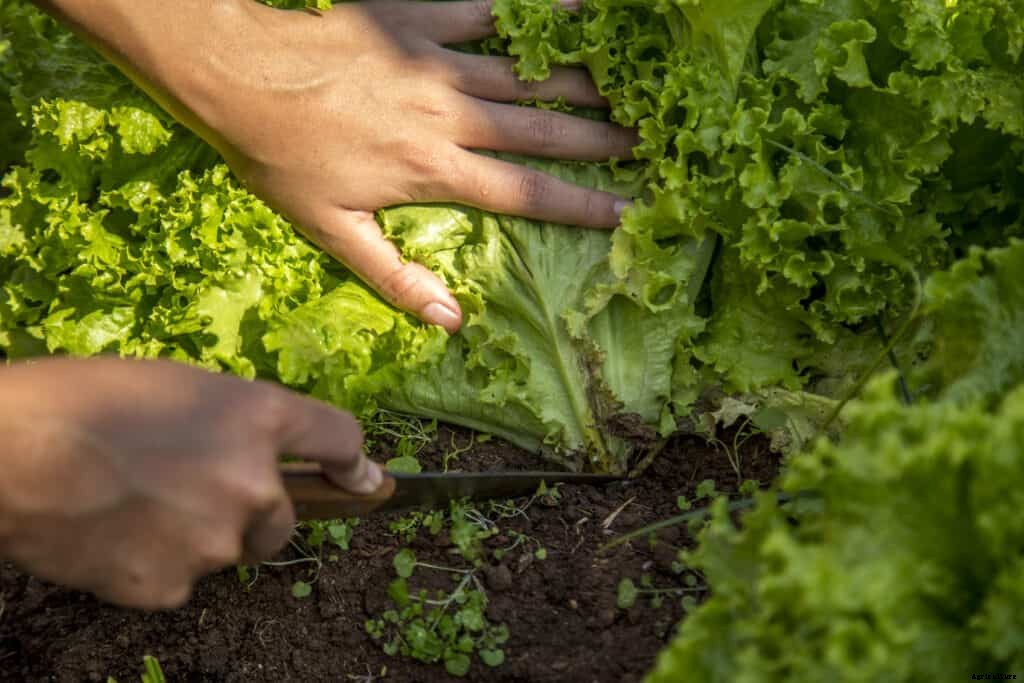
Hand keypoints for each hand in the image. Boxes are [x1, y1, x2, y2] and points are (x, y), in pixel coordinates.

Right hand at [0, 357, 378, 609]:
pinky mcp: (172, 587)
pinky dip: (158, 564)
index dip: (354, 462)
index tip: (365, 479)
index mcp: (259, 418)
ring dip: (199, 536)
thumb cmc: (88, 400)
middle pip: (283, 518)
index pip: (340, 439)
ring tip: (137, 505)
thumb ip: (238, 422)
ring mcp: (215, 541)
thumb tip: (264, 457)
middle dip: (253, 511)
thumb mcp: (180, 387)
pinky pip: (181, 580)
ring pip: (228, 550)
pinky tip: (116, 535)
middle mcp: (254, 483)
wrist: (10, 453)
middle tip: (193, 490)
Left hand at [33, 0, 637, 332]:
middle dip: (596, 139)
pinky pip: (483, 12)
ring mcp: (435, 64)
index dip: (580, 204)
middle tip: (644, 139)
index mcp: (434, 171)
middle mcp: (448, 116)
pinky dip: (528, 13)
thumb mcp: (330, 234)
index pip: (524, 194)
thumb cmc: (282, 160)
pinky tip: (572, 10)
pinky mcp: (415, 22)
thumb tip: (449, 322)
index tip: (625, 210)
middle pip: (540, 131)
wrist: (238, 77)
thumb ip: (395, 278)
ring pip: (523, 75)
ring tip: (624, 87)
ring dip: (577, 82)